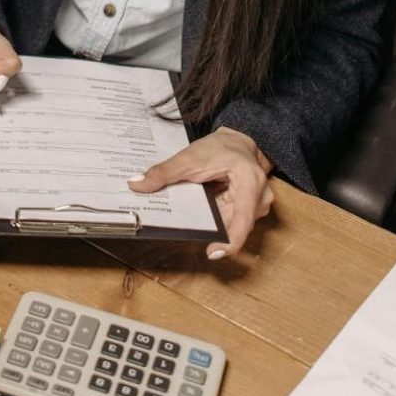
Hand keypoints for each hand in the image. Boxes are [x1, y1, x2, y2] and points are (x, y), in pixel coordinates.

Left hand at [127, 127, 273, 259]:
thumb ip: (164, 172)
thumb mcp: (190, 157)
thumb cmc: (220, 147)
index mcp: (250, 182)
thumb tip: (136, 184)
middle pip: (233, 224)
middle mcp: (259, 198)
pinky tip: (197, 213)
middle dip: (210, 229)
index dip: (229, 241)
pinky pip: (229, 219)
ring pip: (229, 223)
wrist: (239, 141)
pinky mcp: (248, 209)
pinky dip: (213, 217)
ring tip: (186, 220)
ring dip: (210, 222)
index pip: (242, 220)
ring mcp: (256, 206)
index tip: (212, 253)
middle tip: (184, 232)